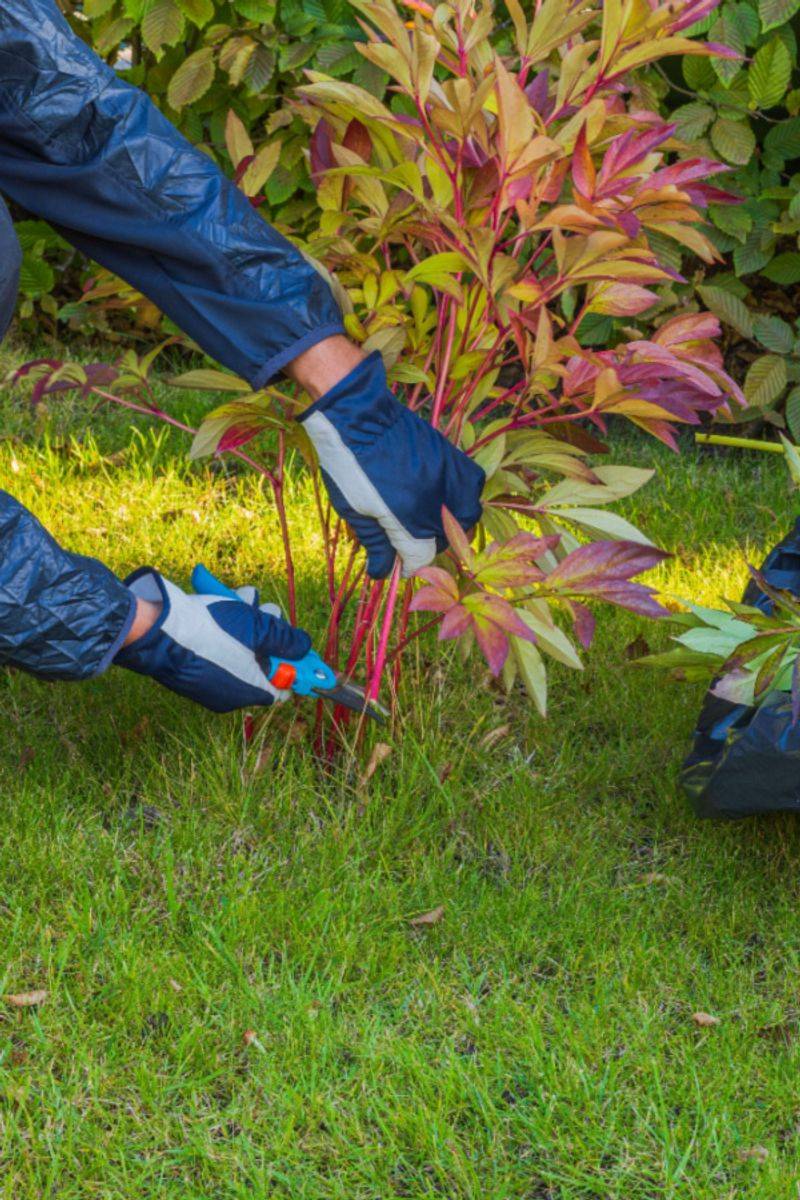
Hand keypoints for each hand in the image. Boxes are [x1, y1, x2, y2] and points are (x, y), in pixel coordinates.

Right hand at [114, 570, 310, 711]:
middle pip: (261, 663)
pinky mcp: (192, 665)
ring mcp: (209, 680)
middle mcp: (229, 692)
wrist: (155, 630)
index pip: (282, 687)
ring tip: (244, 598)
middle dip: (267, 633)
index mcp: (249, 691)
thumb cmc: (211, 631)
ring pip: (239, 649)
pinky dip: (224, 627)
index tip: (296, 645)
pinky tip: (224, 601)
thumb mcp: (257, 629)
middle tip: (266, 611)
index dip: (293, 665)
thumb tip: (303, 646)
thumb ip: (285, 639)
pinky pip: (217, 648)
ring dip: (246, 622)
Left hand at [297, 351, 484, 578]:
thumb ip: (375, 544)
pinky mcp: (452, 457)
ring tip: (431, 524)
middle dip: (429, 547)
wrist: (358, 415)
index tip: (401, 566)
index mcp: (407, 518)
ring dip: (453, 526)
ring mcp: (447, 477)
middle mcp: (434, 500)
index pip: (421, 557)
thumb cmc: (347, 464)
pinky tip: (446, 499)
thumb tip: (382, 574)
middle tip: (410, 543)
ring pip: (468, 515)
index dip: (410, 566)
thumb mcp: (353, 510)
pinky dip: (465, 497)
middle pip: (444, 539)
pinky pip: (473, 485)